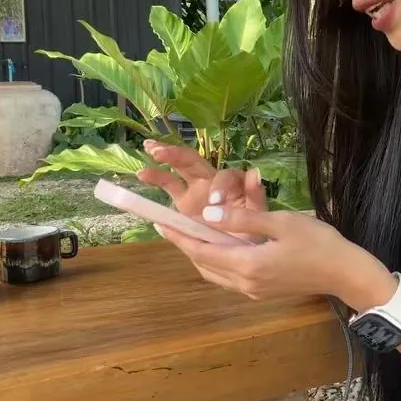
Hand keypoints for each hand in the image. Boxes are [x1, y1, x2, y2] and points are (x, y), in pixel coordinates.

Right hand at [135, 139, 265, 243]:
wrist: (239, 250)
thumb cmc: (252, 231)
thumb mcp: (258, 215)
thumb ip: (255, 195)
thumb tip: (254, 172)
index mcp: (233, 184)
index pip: (225, 176)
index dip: (219, 186)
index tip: (215, 203)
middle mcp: (212, 182)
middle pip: (195, 161)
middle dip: (178, 154)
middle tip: (161, 153)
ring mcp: (196, 190)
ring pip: (179, 168)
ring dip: (165, 156)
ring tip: (150, 150)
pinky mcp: (183, 202)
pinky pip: (169, 185)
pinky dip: (156, 177)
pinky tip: (142, 173)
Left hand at [154, 202, 396, 308]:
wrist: (345, 273)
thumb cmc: (318, 242)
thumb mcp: (281, 223)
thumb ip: (243, 219)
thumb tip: (208, 214)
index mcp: (247, 264)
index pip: (201, 250)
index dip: (178, 235)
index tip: (158, 221)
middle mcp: (245, 283)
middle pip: (204, 264)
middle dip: (185, 244)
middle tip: (170, 224)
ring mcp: (253, 290)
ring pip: (215, 272)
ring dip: (200, 254)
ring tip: (190, 234)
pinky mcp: (263, 291)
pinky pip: (229, 276)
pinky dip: (217, 261)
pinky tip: (219, 246)